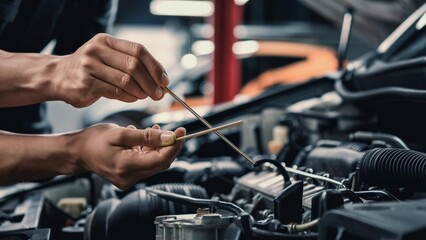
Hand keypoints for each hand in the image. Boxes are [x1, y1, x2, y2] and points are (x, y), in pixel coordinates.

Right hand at [52, 33, 169, 106]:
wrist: (58, 77)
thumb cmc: (90, 69)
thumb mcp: (108, 57)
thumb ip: (131, 63)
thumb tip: (160, 79)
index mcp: (107, 41)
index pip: (138, 50)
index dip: (155, 66)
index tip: (165, 80)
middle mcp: (97, 50)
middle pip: (134, 66)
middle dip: (151, 82)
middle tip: (158, 94)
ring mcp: (89, 66)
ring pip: (126, 80)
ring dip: (141, 91)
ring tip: (145, 97)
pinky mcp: (86, 84)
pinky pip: (115, 92)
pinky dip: (129, 97)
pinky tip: (133, 99)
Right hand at [71, 123, 184, 188]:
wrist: (77, 152)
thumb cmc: (94, 140)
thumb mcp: (120, 133)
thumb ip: (146, 136)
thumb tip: (169, 137)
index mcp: (126, 166)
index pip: (161, 160)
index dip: (174, 146)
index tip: (181, 132)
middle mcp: (129, 177)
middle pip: (160, 163)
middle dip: (169, 146)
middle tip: (173, 130)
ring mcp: (129, 180)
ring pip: (154, 163)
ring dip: (159, 147)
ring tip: (153, 131)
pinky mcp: (128, 177)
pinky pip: (146, 165)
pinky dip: (150, 152)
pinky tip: (145, 139)